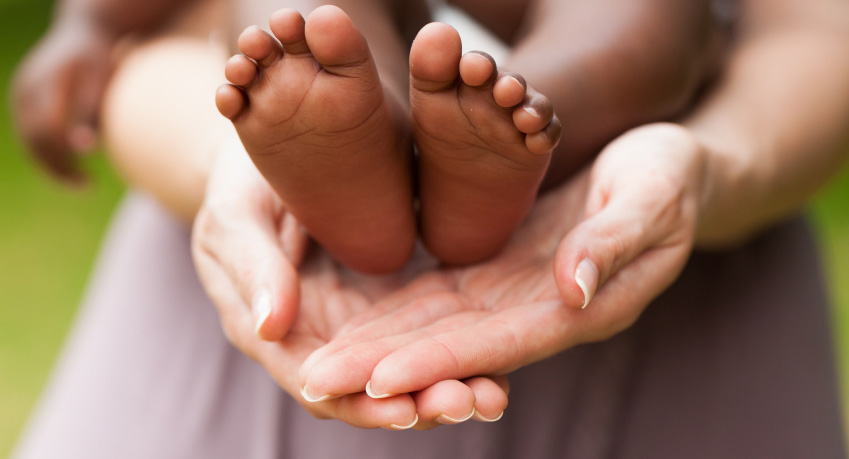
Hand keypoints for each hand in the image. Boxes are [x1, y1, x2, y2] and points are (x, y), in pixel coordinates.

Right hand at [11, 17, 114, 183]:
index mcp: (46, 83)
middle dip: (57, 169)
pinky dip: (46, 152)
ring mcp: (20, 93)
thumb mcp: (102, 82)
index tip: (89, 183)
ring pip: (28, 140)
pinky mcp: (23, 99)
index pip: (47, 134)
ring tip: (81, 182)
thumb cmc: (102, 60)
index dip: (64, 162)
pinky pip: (29, 133)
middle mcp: (26, 88)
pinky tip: (71, 165)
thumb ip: (91, 113)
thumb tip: (83, 149)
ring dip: (50, 165)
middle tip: (87, 187)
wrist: (85, 32)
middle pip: (33, 141)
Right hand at [192, 143, 508, 429]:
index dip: (362, 404)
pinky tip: (500, 357)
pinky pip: (434, 328)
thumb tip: (268, 327)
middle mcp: (328, 338)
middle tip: (473, 403)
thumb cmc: (246, 183)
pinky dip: (464, 348)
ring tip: (494, 394)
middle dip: (423, 403)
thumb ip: (253, 266)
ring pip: (410, 367)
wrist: (286, 145)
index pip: (323, 386)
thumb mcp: (238, 216)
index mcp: (280, 333)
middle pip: (376, 389)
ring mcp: (366, 320)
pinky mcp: (399, 295)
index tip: (405, 410)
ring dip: (452, 385)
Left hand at [297, 123, 703, 399]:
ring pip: (434, 328)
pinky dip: (394, 315)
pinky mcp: (496, 269)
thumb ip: (613, 243)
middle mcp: (537, 310)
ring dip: (376, 349)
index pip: (500, 343)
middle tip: (315, 382)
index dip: (440, 362)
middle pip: (453, 348)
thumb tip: (571, 287)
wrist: (666, 168)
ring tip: (316, 366)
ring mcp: (513, 292)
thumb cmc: (669, 178)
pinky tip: (349, 325)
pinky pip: (437, 297)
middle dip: (384, 368)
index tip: (380, 380)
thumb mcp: (653, 198)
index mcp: (580, 307)